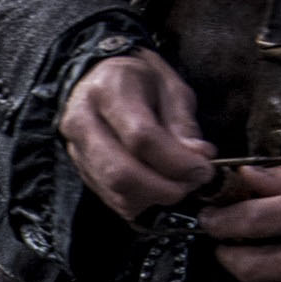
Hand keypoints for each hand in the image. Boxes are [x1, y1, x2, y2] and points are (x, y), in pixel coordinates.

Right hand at [55, 50, 219, 222]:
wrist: (103, 79)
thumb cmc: (142, 81)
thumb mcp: (170, 88)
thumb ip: (183, 124)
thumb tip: (200, 157)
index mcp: (108, 89)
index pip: (140, 137)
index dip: (176, 160)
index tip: (203, 168)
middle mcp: (82, 121)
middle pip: (121, 173)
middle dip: (164, 188)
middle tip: (192, 183)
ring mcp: (76, 149)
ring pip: (116, 192)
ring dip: (155, 198)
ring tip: (178, 183)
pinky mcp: (81, 170)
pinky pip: (113, 200)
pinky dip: (143, 201)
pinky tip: (159, 186)